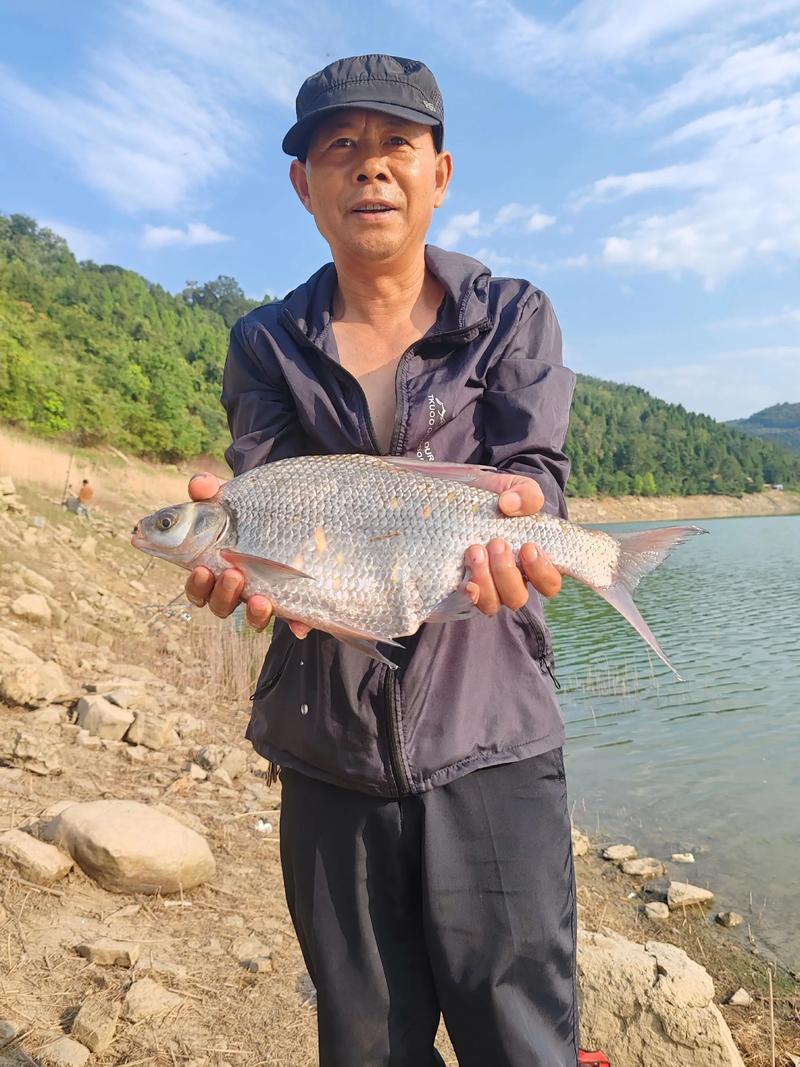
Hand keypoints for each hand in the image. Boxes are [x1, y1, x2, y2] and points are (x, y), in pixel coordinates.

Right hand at [184, 473, 310, 637]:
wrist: (290, 514)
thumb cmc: (250, 511)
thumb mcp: (232, 499)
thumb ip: (211, 491)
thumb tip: (199, 484)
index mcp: (216, 569)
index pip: (198, 588)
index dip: (197, 585)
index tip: (202, 569)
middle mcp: (239, 588)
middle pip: (221, 605)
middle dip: (223, 594)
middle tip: (232, 574)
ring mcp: (267, 596)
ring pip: (254, 618)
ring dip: (254, 613)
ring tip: (259, 598)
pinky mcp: (295, 601)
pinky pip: (295, 619)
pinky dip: (296, 623)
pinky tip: (299, 624)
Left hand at [465, 473, 561, 614]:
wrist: (466, 494)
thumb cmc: (500, 497)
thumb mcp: (516, 487)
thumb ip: (526, 494)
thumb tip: (510, 504)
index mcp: (533, 562)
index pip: (550, 583)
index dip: (543, 573)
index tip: (530, 547)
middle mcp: (511, 580)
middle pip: (517, 597)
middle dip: (507, 573)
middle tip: (497, 543)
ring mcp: (487, 586)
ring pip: (493, 603)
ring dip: (486, 581)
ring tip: (475, 551)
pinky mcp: (464, 585)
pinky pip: (469, 602)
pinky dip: (469, 594)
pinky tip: (466, 582)